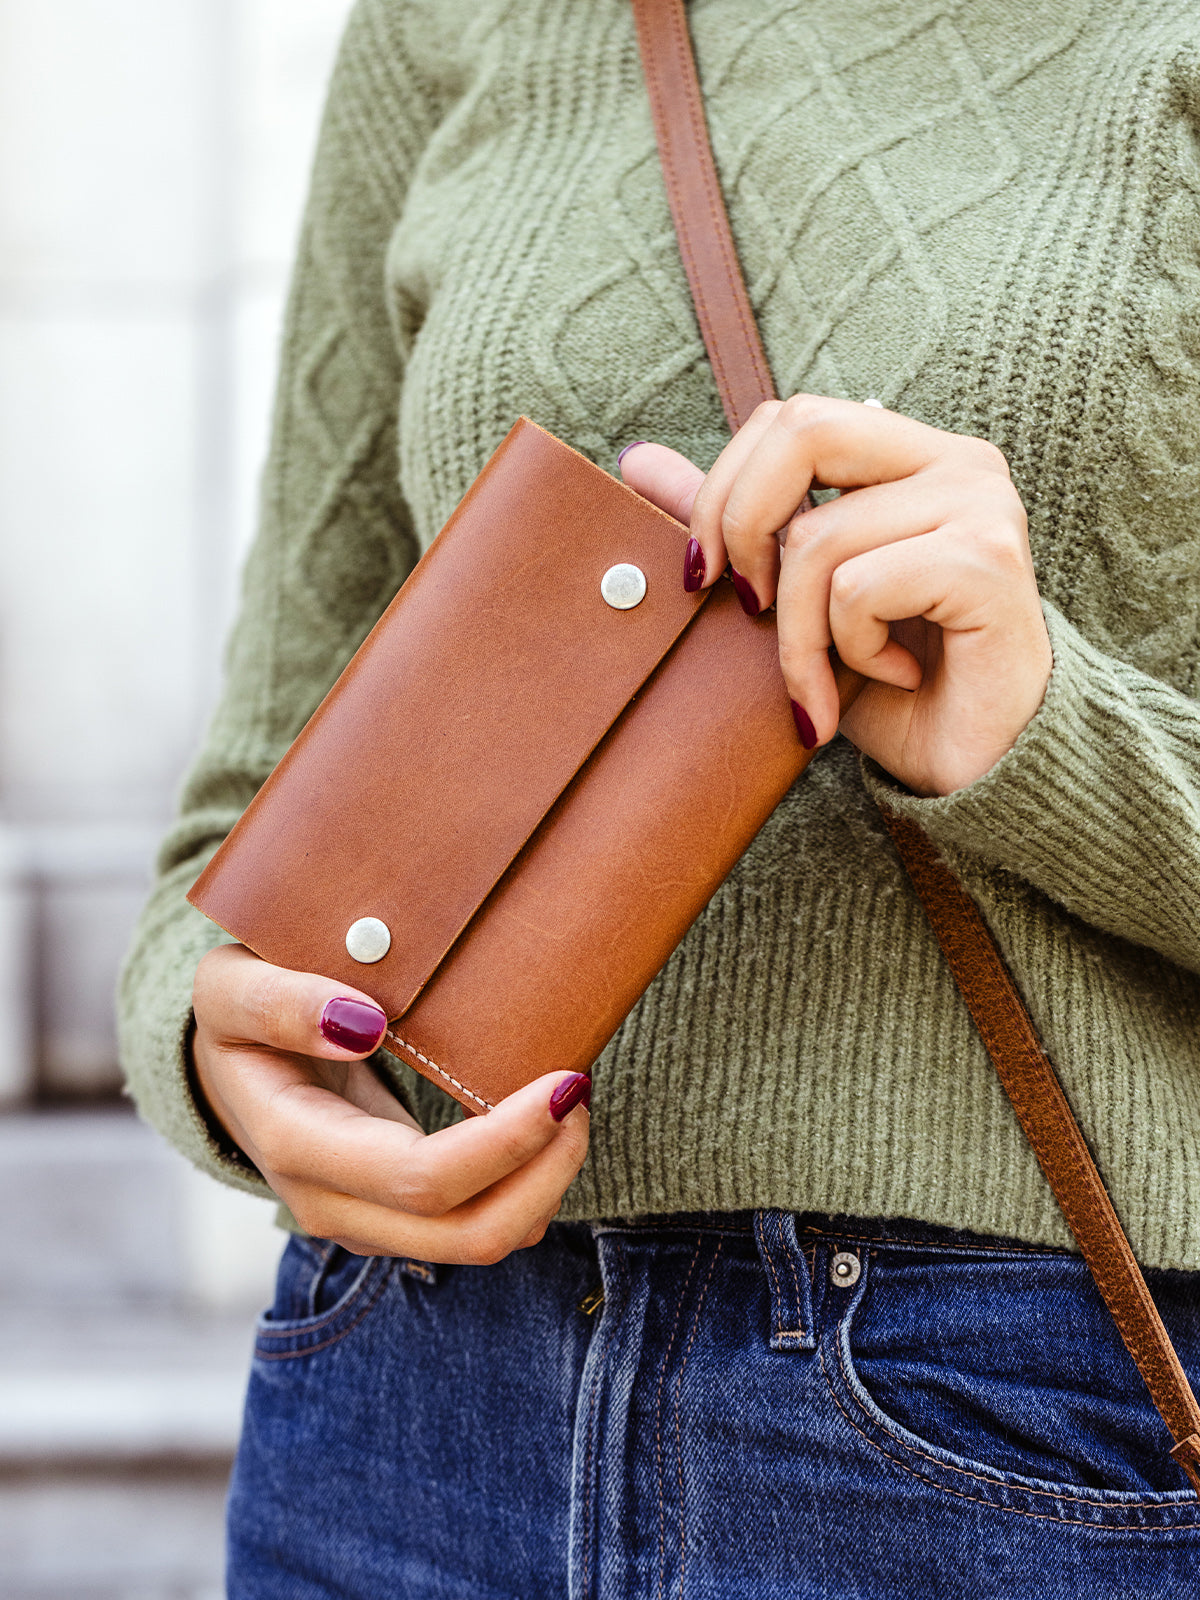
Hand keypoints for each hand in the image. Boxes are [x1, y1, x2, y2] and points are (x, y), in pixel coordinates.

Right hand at [191, 944, 589, 1262]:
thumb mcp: (231, 986)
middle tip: (580, 1090)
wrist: (224, 1064)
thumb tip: (357, 1024)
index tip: (562, 1081)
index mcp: (295, 1145)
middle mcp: (330, 1204)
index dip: (505, 1141)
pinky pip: (474, 1225)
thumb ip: (280, 1002)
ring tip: (571, 1102)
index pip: (422, 1177)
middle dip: (546, 1170)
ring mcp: (363, 1221)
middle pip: (466, 1232)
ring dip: (544, 1182)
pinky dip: (525, 1185)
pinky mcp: (392, 1217)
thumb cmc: (237, 1014)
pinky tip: (542, 1127)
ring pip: (479, 1241)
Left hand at [620, 397, 1052, 796]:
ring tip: (829, 683)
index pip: (790, 417)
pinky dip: (853, 651)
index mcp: (911, 456)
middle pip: (804, 432)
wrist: (981, 766)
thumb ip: (736, 522)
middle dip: (743, 525)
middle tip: (744, 611)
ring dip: (799, 636)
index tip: (700, 575)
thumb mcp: (796, 600)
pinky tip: (895, 676)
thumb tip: (639, 460)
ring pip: (818, 538)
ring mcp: (979, 505)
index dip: (723, 488)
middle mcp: (956, 462)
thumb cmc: (893, 685)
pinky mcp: (986, 561)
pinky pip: (860, 589)